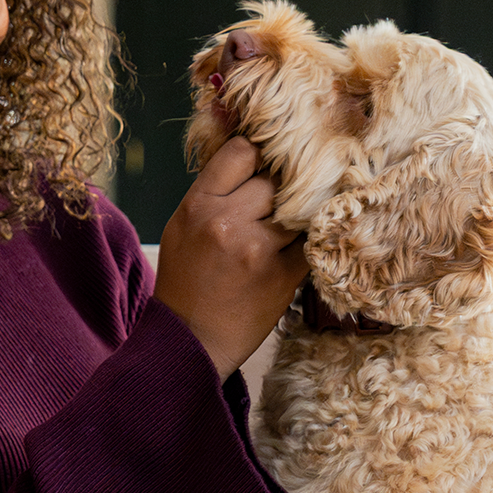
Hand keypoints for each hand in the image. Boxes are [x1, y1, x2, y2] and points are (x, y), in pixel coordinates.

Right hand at [153, 138, 308, 381]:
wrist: (191, 340)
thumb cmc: (186, 280)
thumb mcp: (183, 226)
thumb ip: (214, 192)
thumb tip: (253, 157)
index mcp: (198, 205)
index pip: (241, 151)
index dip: (257, 155)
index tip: (263, 166)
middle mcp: (227, 222)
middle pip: (274, 180)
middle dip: (279, 189)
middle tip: (277, 201)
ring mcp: (258, 249)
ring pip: (298, 208)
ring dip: (297, 215)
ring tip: (288, 225)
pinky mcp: (284, 276)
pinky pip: (309, 242)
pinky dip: (307, 241)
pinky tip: (296, 246)